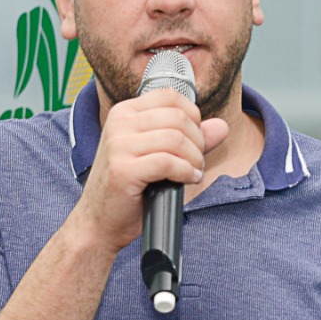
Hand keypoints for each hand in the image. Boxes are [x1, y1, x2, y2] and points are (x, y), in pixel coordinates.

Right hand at [70, 88, 227, 252]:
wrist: (98, 221)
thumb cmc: (128, 189)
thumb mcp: (157, 155)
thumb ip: (189, 138)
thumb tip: (221, 126)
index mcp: (124, 112)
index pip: (171, 97)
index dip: (193, 116)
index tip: (195, 140)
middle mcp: (119, 123)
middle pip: (178, 118)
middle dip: (198, 141)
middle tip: (196, 162)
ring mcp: (118, 145)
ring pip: (176, 139)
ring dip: (194, 159)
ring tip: (193, 172)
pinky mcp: (123, 169)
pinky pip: (168, 162)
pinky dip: (186, 172)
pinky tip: (188, 180)